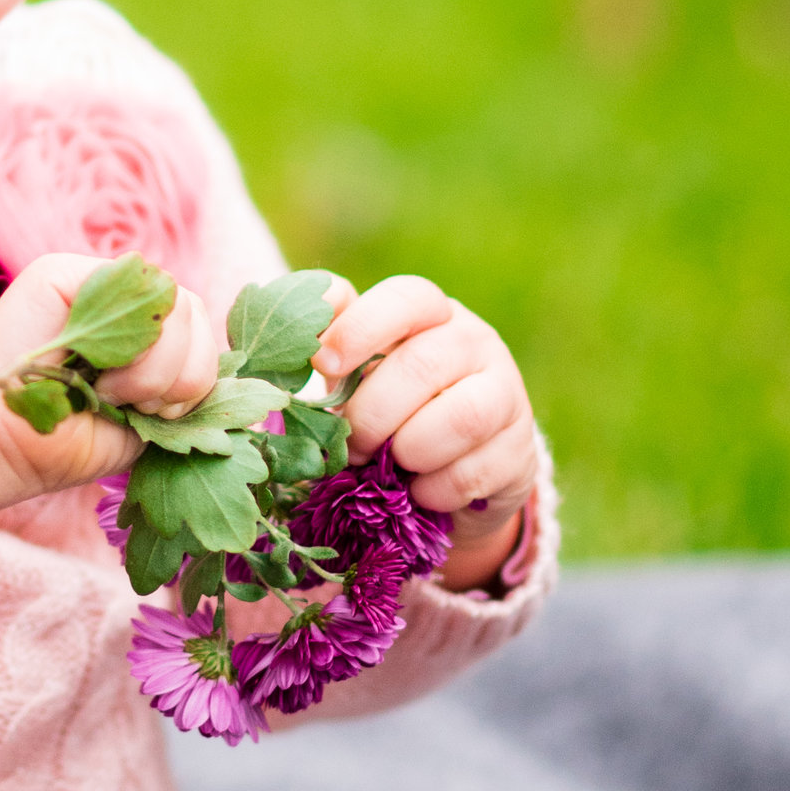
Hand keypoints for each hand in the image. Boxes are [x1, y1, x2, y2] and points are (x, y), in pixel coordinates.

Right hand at [0, 254, 220, 545]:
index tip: (163, 414)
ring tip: (111, 392)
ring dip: (157, 366)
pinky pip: (134, 288)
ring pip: (176, 301)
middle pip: (195, 311)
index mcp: (136, 333)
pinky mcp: (62, 271)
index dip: (197, 374)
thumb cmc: (59, 445)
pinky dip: (131, 344)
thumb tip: (236, 374)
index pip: (198, 329)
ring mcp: (89, 281)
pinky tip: (96, 370)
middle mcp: (115, 301)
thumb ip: (183, 387)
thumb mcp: (141, 420)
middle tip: (137, 405)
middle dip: (184, 373)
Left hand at [314, 272, 537, 591]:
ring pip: (462, 416)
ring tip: (390, 467)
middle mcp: (474, 341)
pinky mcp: (521, 449)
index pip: (406, 298)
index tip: (321, 363)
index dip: (361, 327)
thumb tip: (268, 343)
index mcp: (429, 313)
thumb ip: (324, 349)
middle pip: (424, 365)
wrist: (452, 474)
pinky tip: (420, 492)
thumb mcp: (355, 375)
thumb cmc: (388, 410)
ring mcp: (506, 392)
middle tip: (352, 445)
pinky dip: (436, 489)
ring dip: (410, 450)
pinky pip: (477, 470)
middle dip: (374, 413)